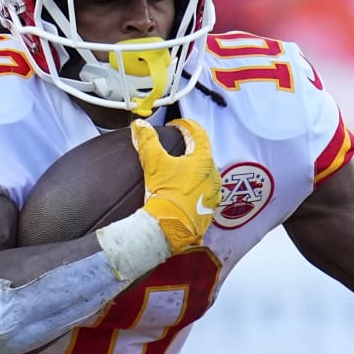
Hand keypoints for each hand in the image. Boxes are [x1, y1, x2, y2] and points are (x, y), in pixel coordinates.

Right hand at [133, 119, 220, 253]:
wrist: (169, 228)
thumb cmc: (166, 195)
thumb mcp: (154, 164)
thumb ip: (147, 141)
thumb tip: (139, 125)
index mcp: (204, 161)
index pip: (199, 135)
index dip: (187, 126)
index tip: (177, 125)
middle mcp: (214, 176)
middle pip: (203, 155)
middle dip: (191, 148)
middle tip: (178, 145)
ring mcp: (213, 194)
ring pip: (204, 175)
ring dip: (193, 170)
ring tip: (179, 170)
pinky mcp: (209, 210)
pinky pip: (203, 193)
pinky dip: (194, 188)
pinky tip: (183, 191)